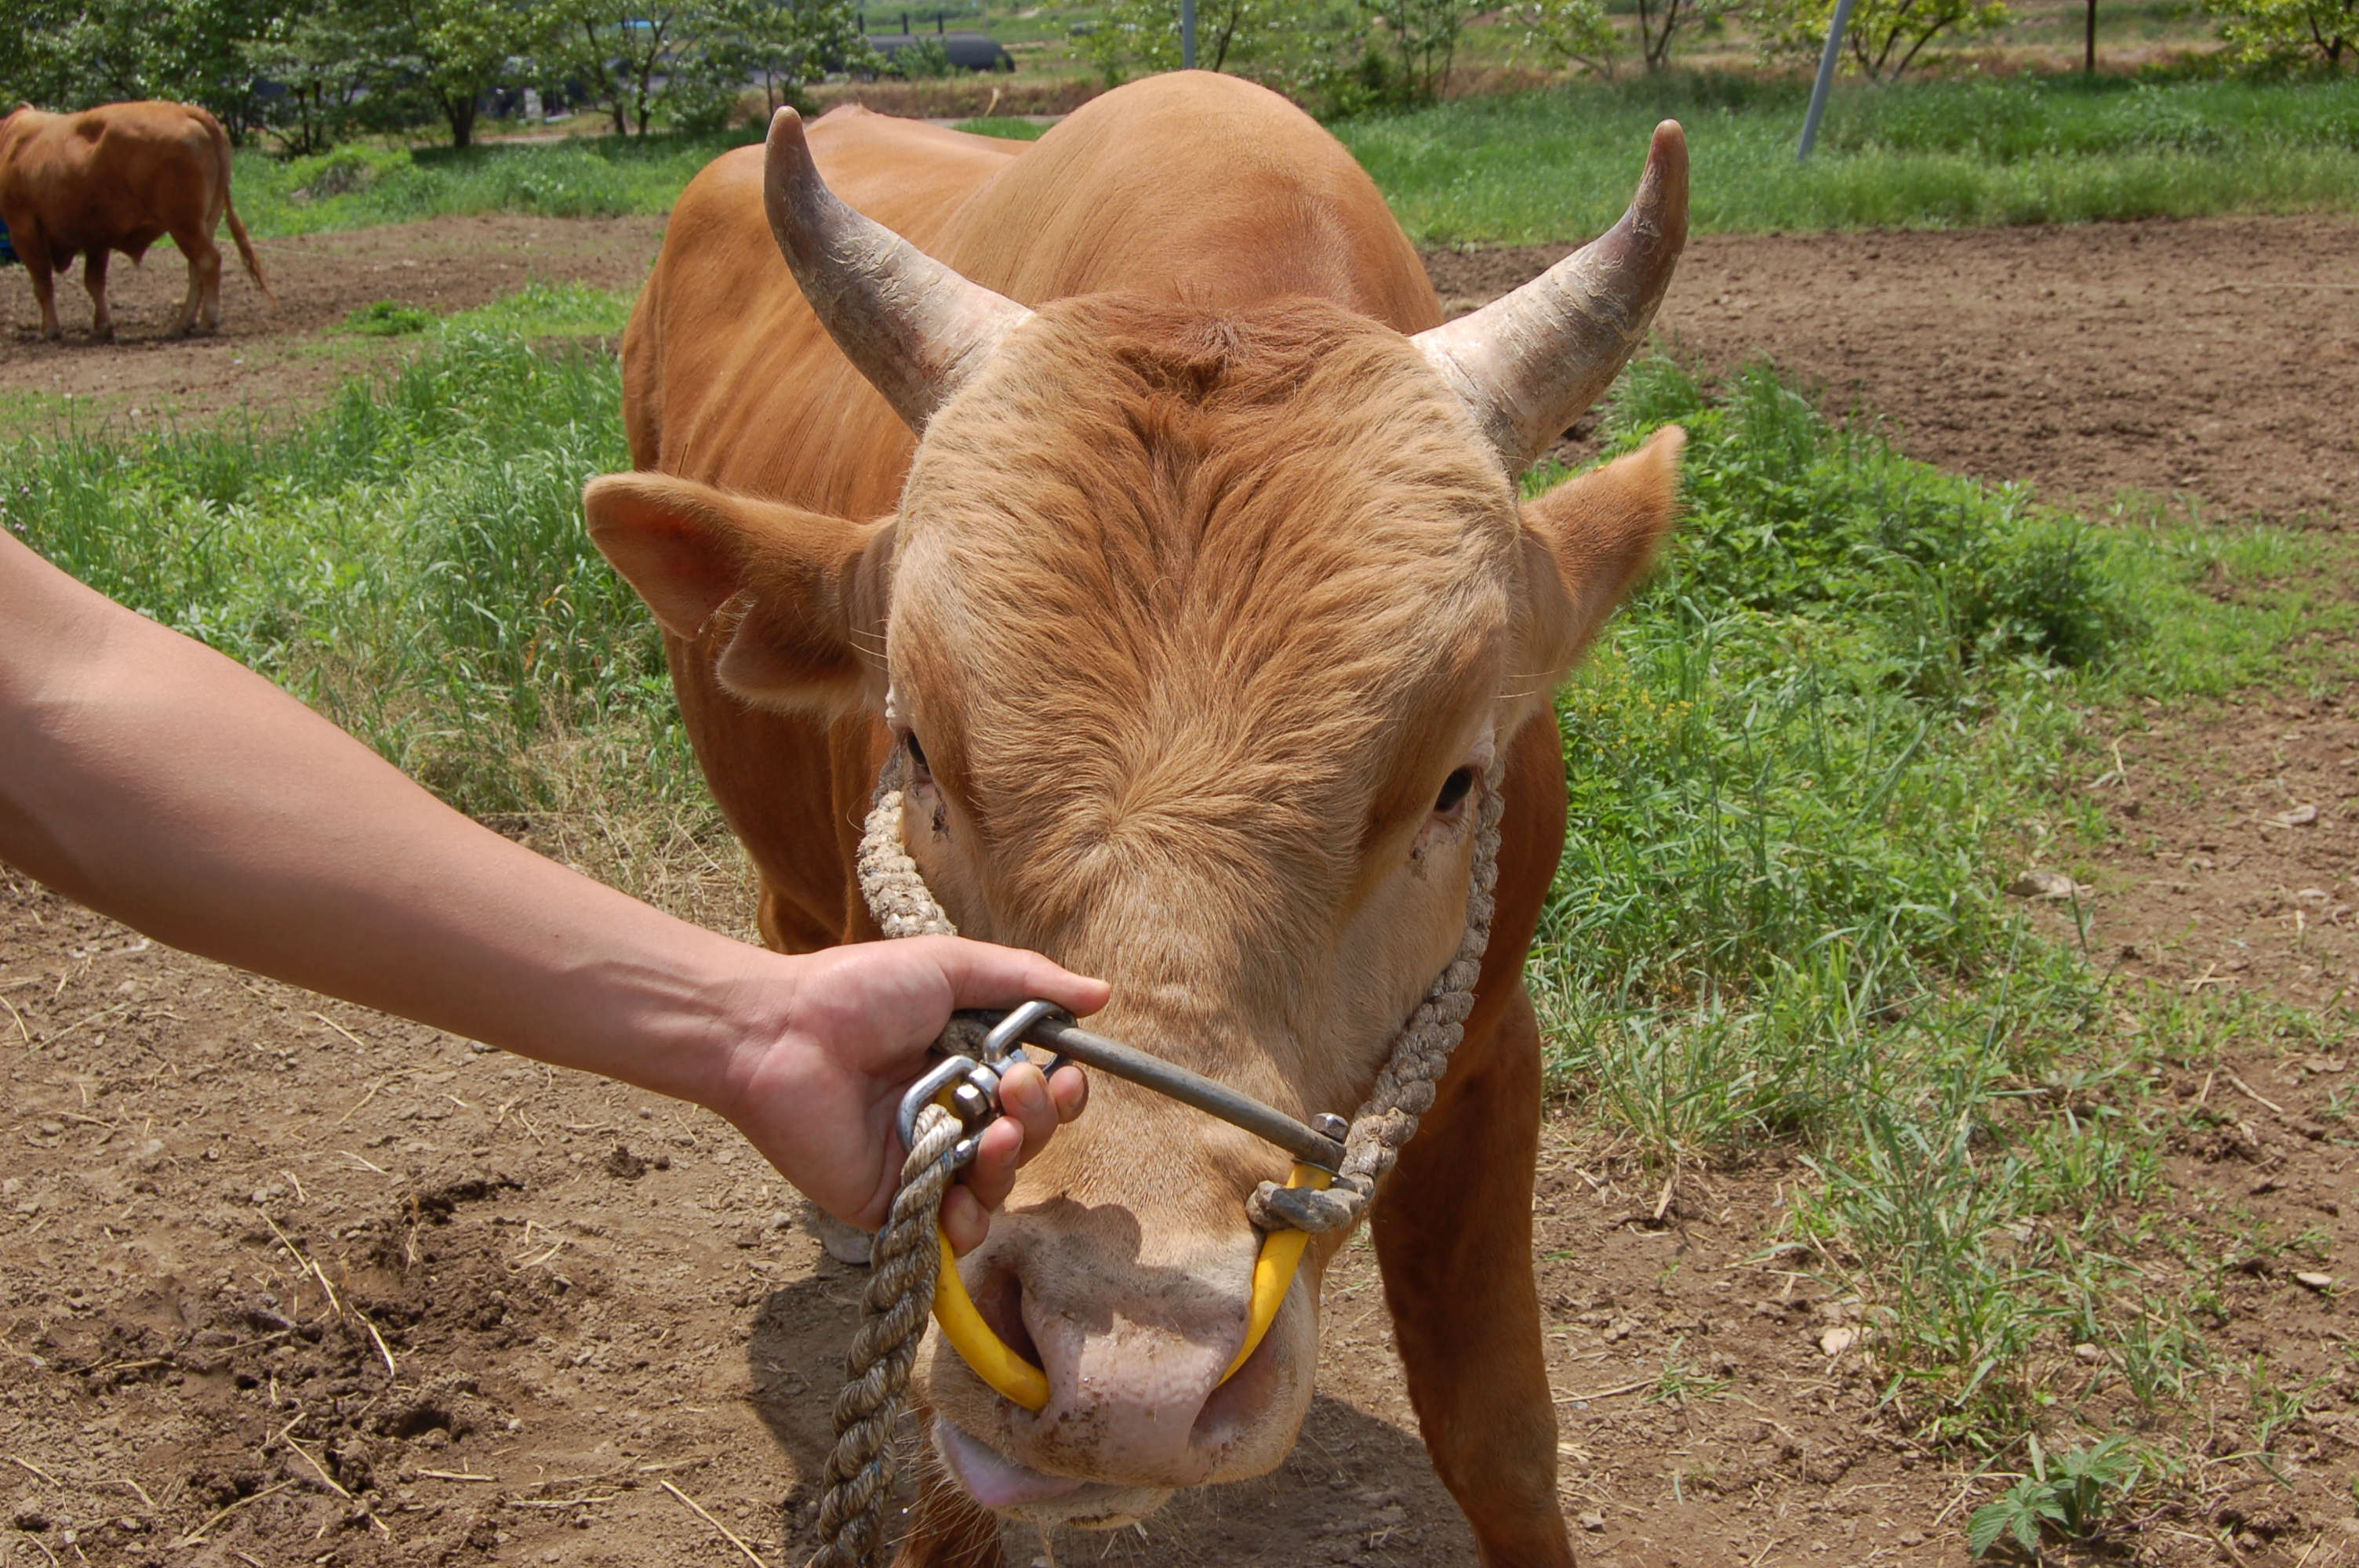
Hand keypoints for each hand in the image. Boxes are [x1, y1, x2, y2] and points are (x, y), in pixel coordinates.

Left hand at [711, 936, 1103, 1251]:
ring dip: (1009, 1164)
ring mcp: (922, 1162)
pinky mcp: (891, 1201)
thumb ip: (1028, 981)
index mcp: (969, 1065)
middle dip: (1038, 1120)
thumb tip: (1102, 994)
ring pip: (996, 1186)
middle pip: (1027, 1141)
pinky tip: (960, 1191)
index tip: (1068, 1075)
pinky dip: (966, 1220)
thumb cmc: (858, 990)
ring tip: (991, 1134)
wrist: (779, 1032)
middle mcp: (951, 1116)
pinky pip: (947, 1229)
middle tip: (1011, 1088)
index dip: (1063, 1094)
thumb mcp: (951, 967)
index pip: (1037, 1095)